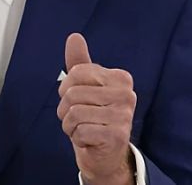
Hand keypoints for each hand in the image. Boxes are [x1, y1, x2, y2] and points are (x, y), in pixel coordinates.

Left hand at [57, 33, 136, 184]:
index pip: (77, 72)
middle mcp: (126, 94)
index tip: (76, 99)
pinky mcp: (116, 135)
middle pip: (72, 93)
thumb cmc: (94, 117)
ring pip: (74, 113)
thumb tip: (74, 37)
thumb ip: (80, 62)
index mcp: (120, 78)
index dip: (66, 88)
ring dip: (70, 125)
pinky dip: (77, 137)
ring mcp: (123, 115)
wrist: (105, 154)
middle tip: (77, 118)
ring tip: (82, 128)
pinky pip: (80, 130)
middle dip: (65, 109)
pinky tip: (88, 139)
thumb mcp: (86, 87)